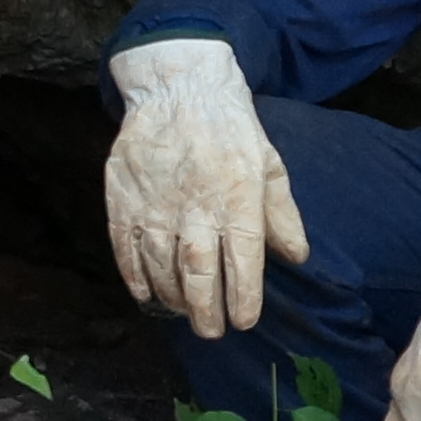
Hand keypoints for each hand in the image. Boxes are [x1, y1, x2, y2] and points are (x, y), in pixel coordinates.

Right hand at [104, 39, 308, 339]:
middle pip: (199, 276)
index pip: (242, 265)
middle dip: (206, 312)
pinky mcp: (123, 201)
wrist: (178, 88)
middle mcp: (195, 209)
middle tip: (211, 331)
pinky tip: (146, 294)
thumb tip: (296, 257)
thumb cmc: (231, 128)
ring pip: (162, 269)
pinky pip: (127, 251)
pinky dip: (135, 278)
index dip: (244, 299)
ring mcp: (155, 207)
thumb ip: (282, 214)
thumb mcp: (269, 164)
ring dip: (173, 298)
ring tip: (183, 311)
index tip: (244, 321)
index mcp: (237, 200)